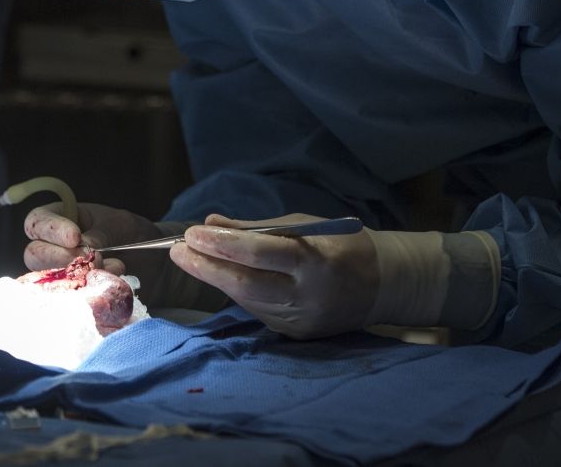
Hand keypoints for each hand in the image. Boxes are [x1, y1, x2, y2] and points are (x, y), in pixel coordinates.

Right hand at [23, 201, 174, 299]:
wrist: (156, 265)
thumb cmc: (135, 236)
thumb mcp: (120, 226)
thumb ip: (101, 235)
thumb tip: (84, 249)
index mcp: (61, 219)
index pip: (37, 222)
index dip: (51, 230)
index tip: (75, 237)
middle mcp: (54, 247)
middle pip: (34, 254)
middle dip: (63, 257)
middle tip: (92, 258)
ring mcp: (61, 274)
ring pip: (49, 279)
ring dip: (78, 276)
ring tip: (112, 267)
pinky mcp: (74, 296)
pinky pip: (67, 299)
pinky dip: (88, 293)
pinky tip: (110, 285)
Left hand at [168, 212, 379, 338]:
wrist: (383, 285)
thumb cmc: (341, 244)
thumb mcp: (304, 225)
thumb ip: (256, 228)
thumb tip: (211, 224)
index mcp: (315, 263)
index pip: (261, 254)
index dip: (223, 245)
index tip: (192, 233)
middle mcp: (307, 297)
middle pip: (246, 286)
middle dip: (206, 268)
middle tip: (177, 251)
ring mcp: (301, 321)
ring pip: (247, 301)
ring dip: (215, 279)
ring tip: (190, 257)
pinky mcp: (295, 335)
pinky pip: (257, 310)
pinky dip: (236, 291)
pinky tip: (221, 275)